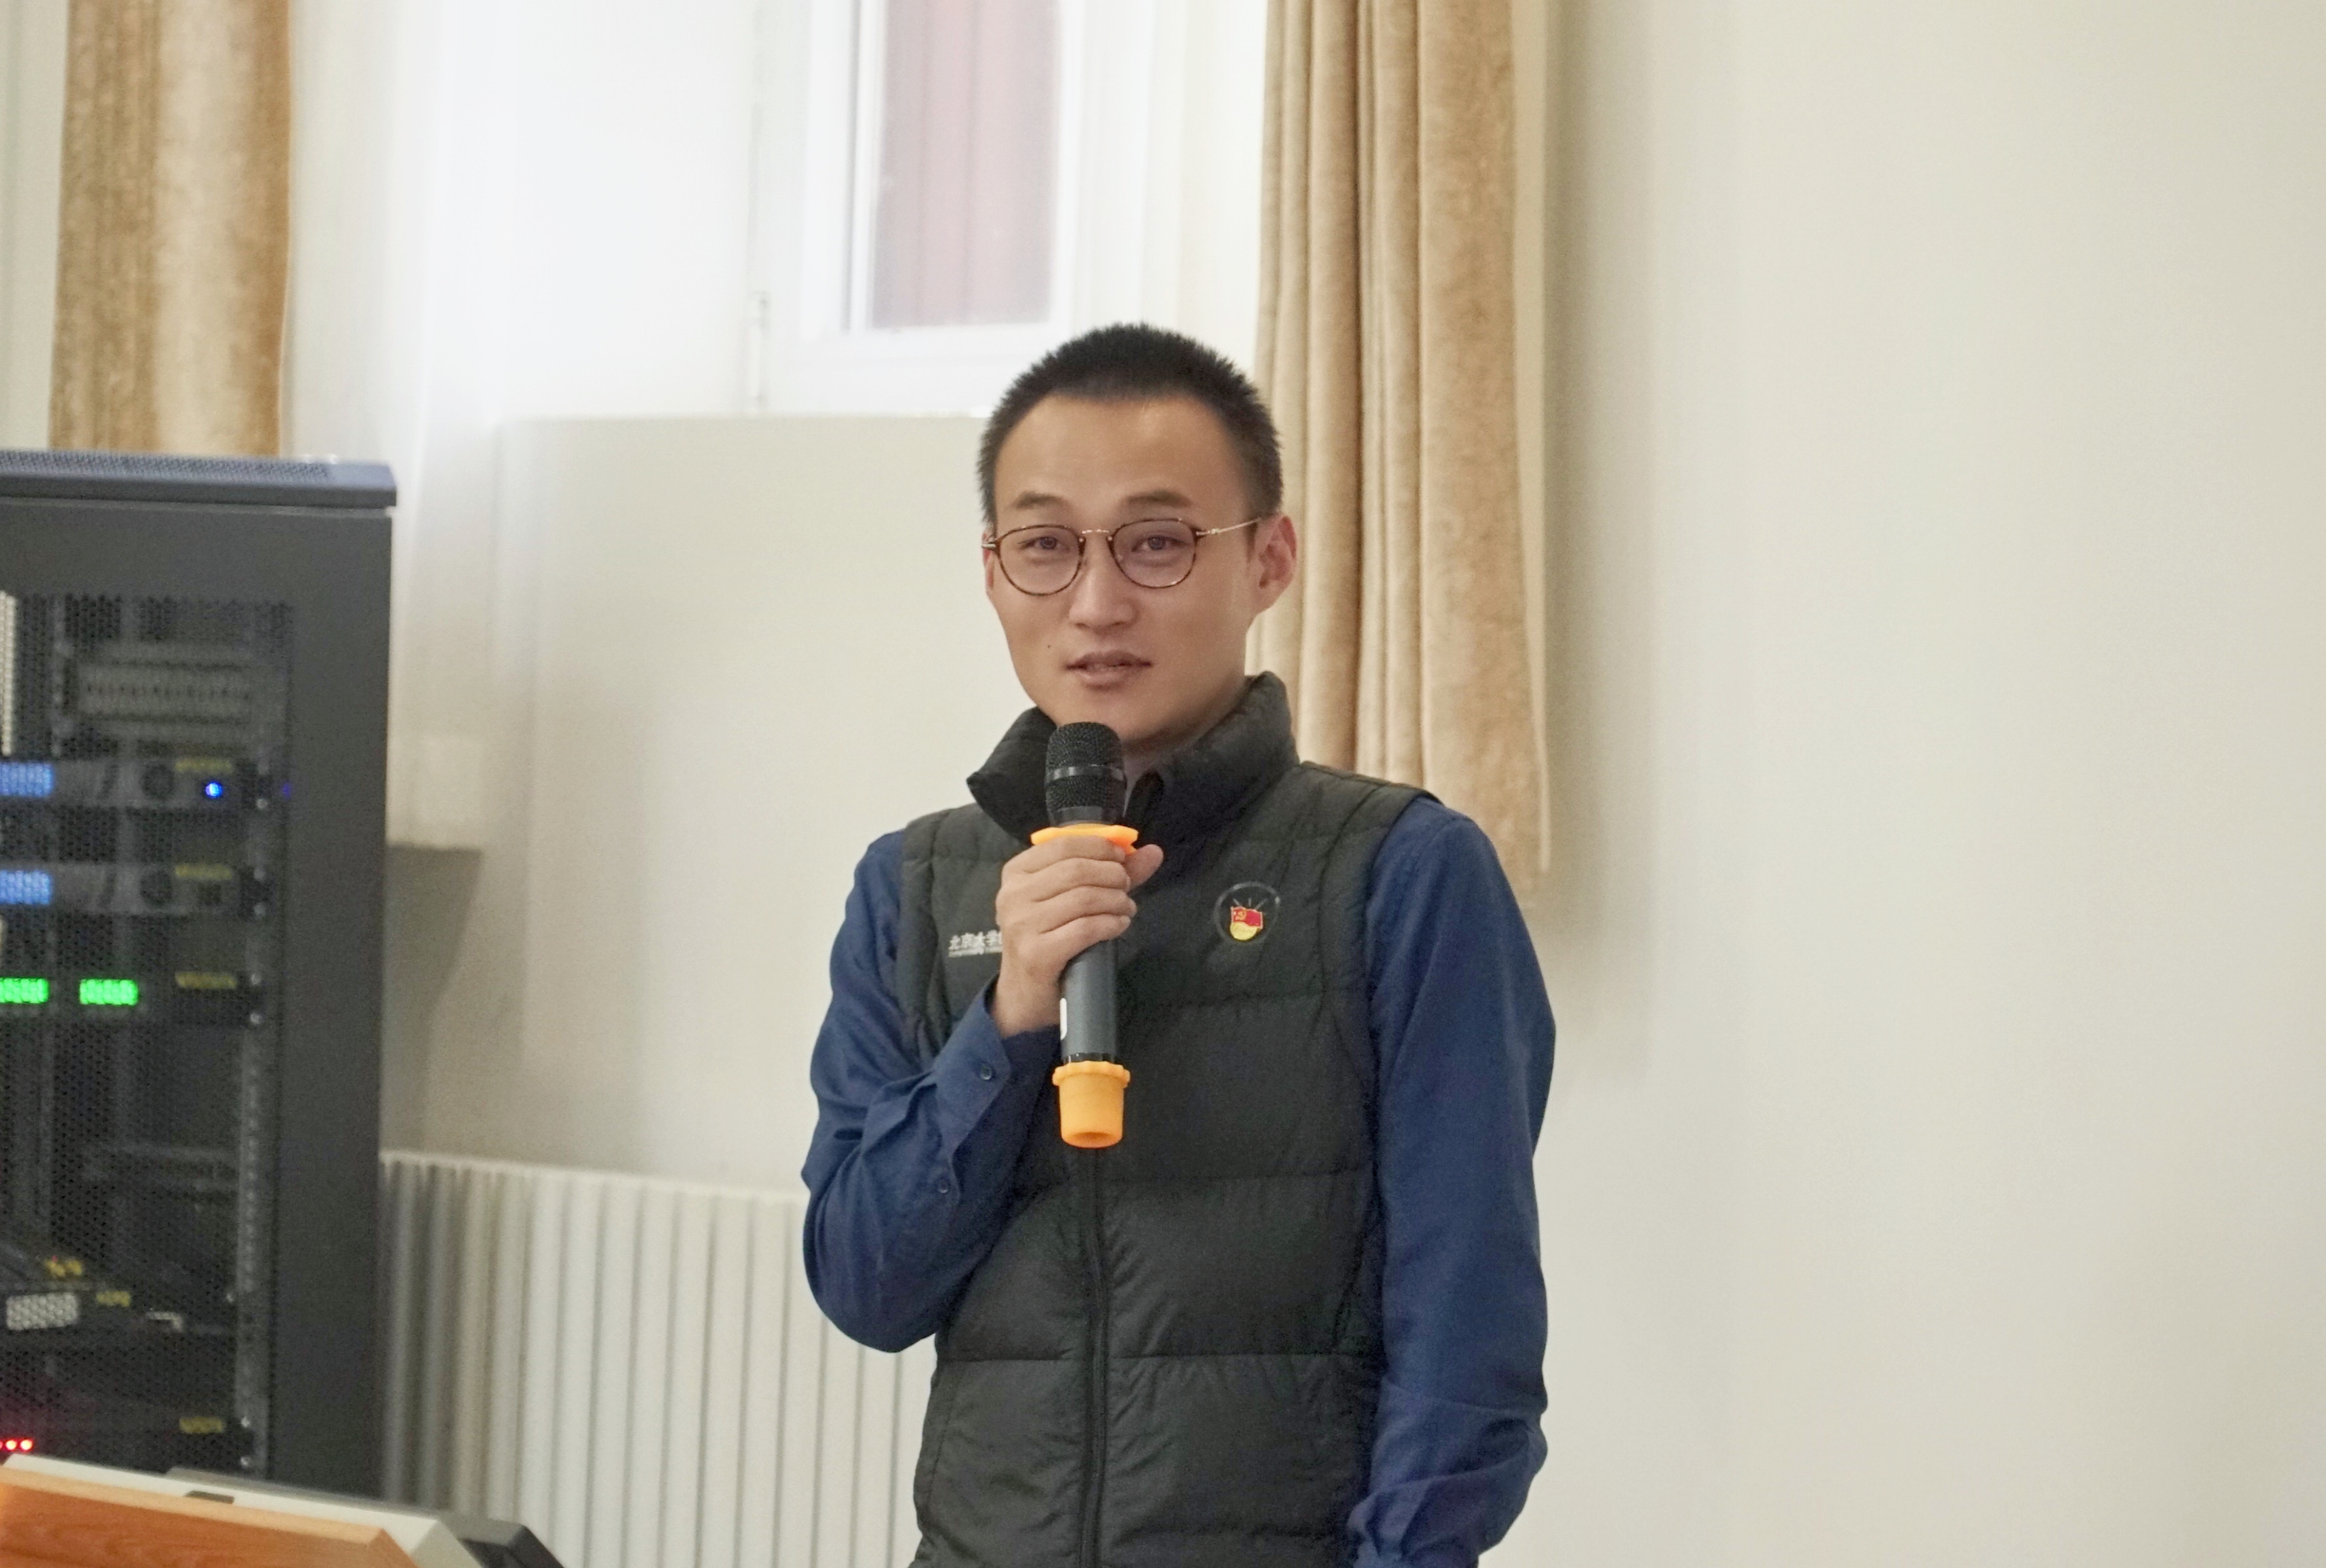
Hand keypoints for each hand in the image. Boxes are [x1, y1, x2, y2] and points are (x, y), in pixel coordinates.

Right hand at [989, 836, 1164, 1036]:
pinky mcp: (1036, 953)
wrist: (1024, 993)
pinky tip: (1119, 925)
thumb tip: (1153, 852)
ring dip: (1116, 901)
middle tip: (1126, 888)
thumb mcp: (1071, 898)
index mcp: (1017, 872)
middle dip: (1112, 875)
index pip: (1063, 844)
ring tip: (1125, 909)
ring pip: (1084, 898)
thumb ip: (1110, 872)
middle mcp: (1013, 894)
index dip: (1100, 847)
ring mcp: (1022, 924)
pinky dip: (1110, 924)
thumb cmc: (1048, 937)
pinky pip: (1085, 929)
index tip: (1121, 859)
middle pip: (1076, 870)